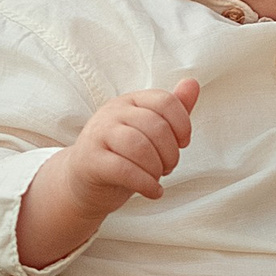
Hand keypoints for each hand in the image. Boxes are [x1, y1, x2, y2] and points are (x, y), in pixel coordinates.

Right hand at [15, 76, 197, 269]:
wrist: (83, 182)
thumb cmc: (122, 155)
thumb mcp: (149, 131)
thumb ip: (173, 109)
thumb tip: (192, 83)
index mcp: (129, 101)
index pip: (165, 101)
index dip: (182, 124)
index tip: (183, 144)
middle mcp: (112, 113)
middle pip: (155, 126)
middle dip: (170, 153)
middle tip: (168, 167)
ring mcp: (98, 135)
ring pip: (139, 146)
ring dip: (157, 168)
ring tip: (157, 178)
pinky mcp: (90, 160)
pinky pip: (124, 170)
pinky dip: (146, 184)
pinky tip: (153, 192)